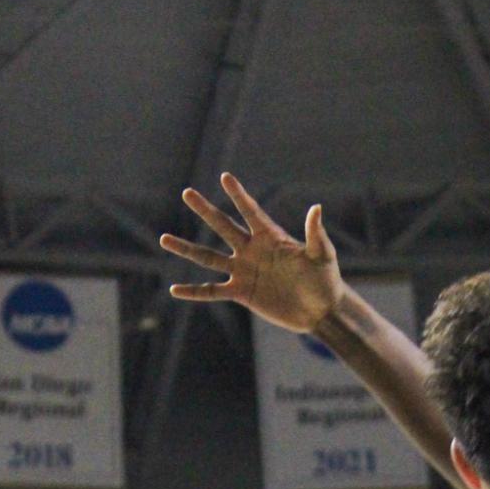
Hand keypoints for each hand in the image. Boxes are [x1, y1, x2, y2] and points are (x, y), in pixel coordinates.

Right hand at [161, 173, 342, 330]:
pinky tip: (175, 290)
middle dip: (205, 210)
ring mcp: (244, 270)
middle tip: (187, 193)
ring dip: (187, 249)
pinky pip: (213, 291)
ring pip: (209, 257)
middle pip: (223, 226)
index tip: (225, 178)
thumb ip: (316, 233)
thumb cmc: (325, 279)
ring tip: (164, 238)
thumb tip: (316, 208)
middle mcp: (252, 250)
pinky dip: (194, 291)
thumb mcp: (323, 255)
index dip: (239, 195)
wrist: (320, 310)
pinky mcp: (241, 292)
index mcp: (270, 237)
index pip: (251, 211)